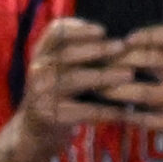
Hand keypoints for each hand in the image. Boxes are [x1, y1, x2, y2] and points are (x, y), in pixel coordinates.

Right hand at [15, 18, 121, 153]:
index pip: (55, 33)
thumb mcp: (56, 69)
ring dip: (105, 76)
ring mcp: (41, 94)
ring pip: (76, 80)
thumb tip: (114, 40)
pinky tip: (124, 110)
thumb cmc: (55, 95)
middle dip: (97, 49)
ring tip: (129, 74)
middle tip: (122, 47)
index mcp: (40, 54)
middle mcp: (38, 71)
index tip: (102, 30)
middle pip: (68, 55)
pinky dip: (106, 110)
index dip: (79, 29)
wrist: (33, 132)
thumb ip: (75, 53)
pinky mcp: (50, 116)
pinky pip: (83, 111)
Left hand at [102, 22, 162, 161]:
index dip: (149, 34)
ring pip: (144, 91)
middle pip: (154, 60)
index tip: (127, 38)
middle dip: (122, 61)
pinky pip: (144, 119)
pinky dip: (126, 115)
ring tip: (99, 89)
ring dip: (117, 90)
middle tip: (100, 64)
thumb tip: (123, 47)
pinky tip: (113, 113)